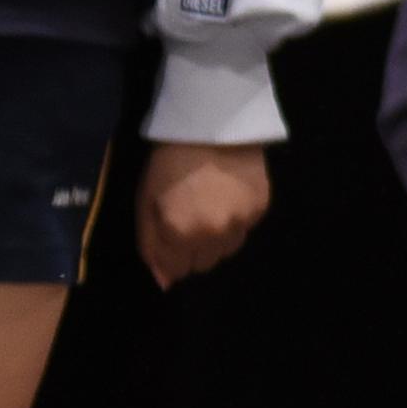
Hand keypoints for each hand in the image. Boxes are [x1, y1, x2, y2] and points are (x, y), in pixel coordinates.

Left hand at [138, 140, 270, 286]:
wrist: (211, 124)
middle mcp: (215, 236)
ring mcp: (242, 224)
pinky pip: (244, 230)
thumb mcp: (145, 202)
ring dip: (215, 238)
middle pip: (204, 264)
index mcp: (181, 235)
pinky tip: (226, 196)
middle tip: (187, 219)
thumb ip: (151, 245)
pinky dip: (234, 221)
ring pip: (226, 250)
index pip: (177, 271)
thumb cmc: (168, 162)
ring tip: (209, 207)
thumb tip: (164, 283)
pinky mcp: (261, 210)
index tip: (168, 232)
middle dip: (192, 249)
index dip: (169, 255)